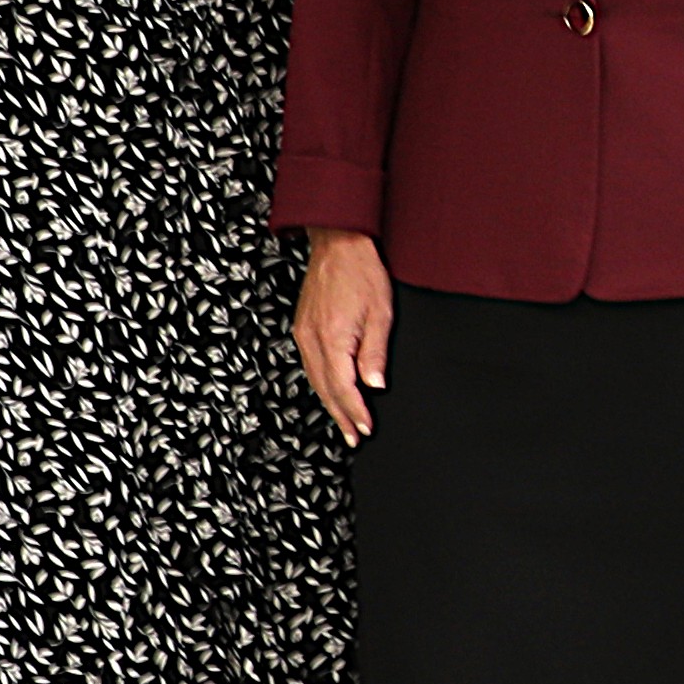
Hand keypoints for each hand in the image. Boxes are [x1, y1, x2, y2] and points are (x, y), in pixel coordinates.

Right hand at [295, 230, 388, 444]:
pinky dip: (320, 384)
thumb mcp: (381, 313)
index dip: (355, 411)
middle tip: (354, 438)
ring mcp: (303, 334)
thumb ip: (375, 352)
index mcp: (333, 338)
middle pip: (325, 388)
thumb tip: (373, 385)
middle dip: (341, 415)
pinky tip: (330, 393)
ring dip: (329, 404)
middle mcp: (312, 339)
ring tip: (344, 424)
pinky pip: (310, 365)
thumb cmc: (363, 274)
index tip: (365, 429)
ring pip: (314, 379)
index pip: (343, 386)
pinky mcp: (302, 328)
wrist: (338, 245)